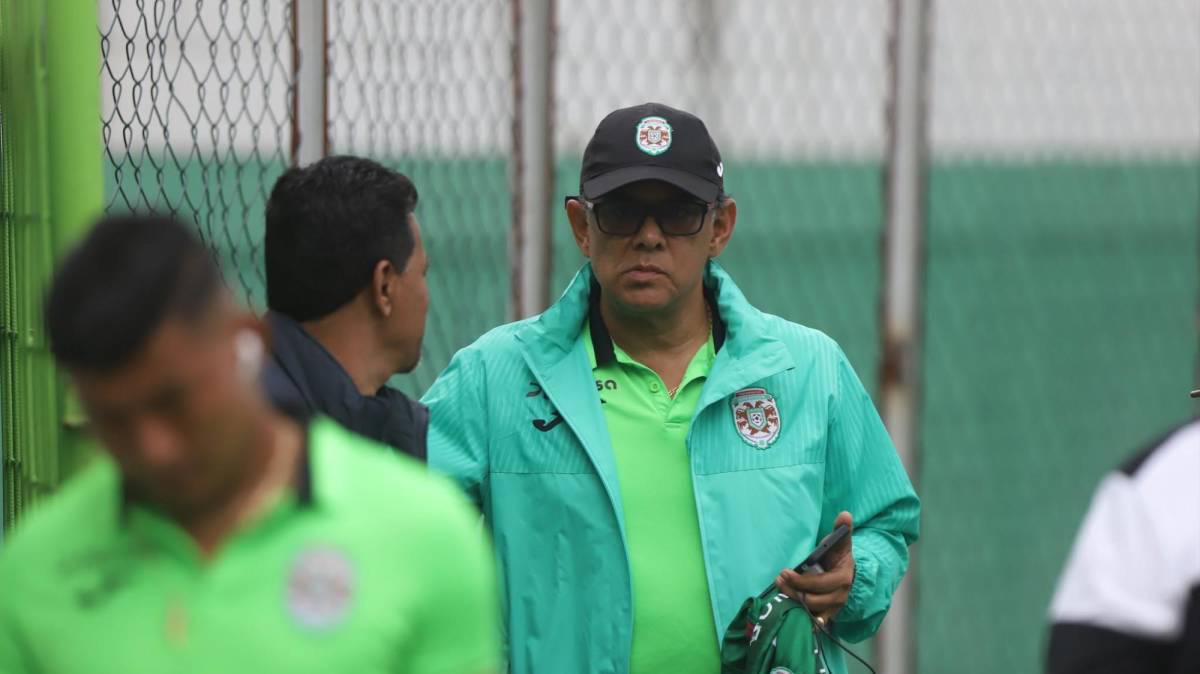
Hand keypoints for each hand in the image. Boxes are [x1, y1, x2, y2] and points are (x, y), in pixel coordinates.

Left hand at [774, 511, 854, 625]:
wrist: (850, 575)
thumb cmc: (840, 557)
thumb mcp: (842, 543)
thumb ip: (842, 530)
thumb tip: (845, 515)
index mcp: (842, 579)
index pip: (820, 584)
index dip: (801, 581)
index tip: (784, 572)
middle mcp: (839, 597)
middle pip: (813, 600)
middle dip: (793, 591)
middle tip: (778, 580)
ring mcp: (833, 608)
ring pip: (811, 611)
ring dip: (793, 601)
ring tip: (780, 588)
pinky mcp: (827, 615)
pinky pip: (813, 620)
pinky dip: (801, 618)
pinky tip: (788, 611)